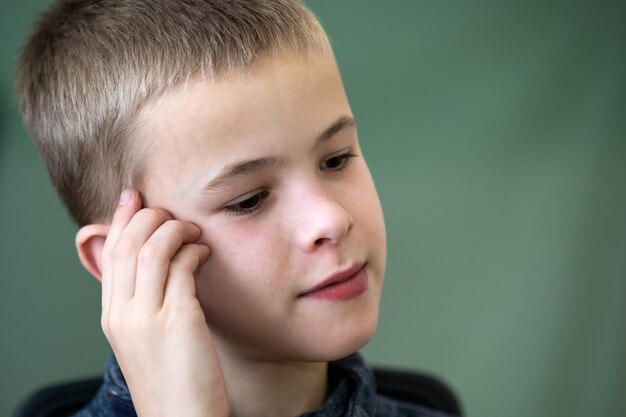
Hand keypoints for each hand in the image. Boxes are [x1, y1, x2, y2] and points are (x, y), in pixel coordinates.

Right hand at [99, 190, 227, 416]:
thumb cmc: (173, 381)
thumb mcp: (146, 340)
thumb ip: (146, 302)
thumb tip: (163, 263)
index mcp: (112, 318)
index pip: (111, 255)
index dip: (122, 220)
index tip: (133, 196)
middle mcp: (124, 315)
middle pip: (127, 245)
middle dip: (149, 218)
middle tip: (171, 212)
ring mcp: (148, 318)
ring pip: (153, 250)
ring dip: (176, 230)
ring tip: (193, 231)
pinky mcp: (179, 321)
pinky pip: (183, 268)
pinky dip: (195, 251)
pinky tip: (205, 252)